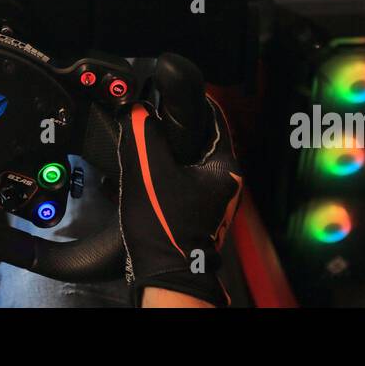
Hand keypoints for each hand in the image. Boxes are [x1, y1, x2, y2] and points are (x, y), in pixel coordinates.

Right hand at [117, 94, 242, 305]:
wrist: (167, 274)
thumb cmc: (163, 227)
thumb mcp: (147, 170)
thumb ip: (142, 133)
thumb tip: (136, 109)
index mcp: (224, 167)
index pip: (214, 118)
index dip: (192, 100)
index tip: (171, 91)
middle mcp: (227, 182)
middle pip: (203, 139)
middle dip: (177, 126)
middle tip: (153, 117)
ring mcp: (217, 199)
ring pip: (194, 161)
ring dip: (172, 151)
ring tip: (148, 143)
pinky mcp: (203, 212)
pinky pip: (188, 180)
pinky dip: (172, 171)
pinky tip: (151, 174)